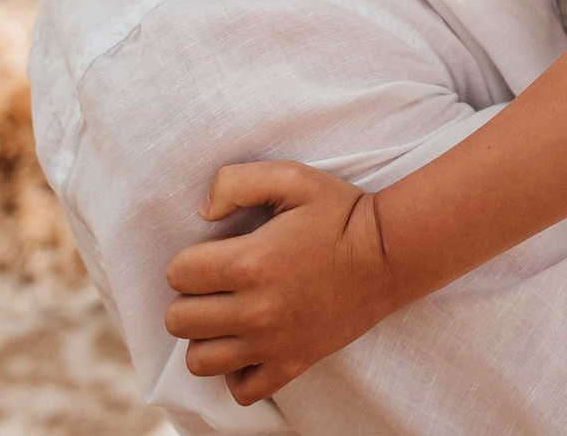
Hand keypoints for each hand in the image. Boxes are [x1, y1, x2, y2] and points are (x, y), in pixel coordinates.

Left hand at [163, 160, 400, 404]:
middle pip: (179, 320)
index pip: (177, 274)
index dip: (187, 261)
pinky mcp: (293, 364)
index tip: (210, 255)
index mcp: (247, 262)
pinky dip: (235, 372)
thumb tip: (202, 211)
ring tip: (225, 318)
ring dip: (204, 337)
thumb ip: (236, 182)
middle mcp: (254, 310)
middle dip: (189, 298)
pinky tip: (246, 347)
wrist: (389, 254)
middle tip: (215, 285)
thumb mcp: (291, 176)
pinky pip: (242, 390)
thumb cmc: (341, 212)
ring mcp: (272, 343)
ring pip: (200, 359)